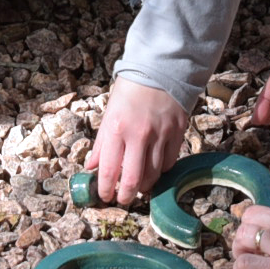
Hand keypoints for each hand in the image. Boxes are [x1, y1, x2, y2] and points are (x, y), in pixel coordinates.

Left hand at [85, 77, 190, 205]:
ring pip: (154, 175)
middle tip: (123, 198)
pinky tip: (154, 167)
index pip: (110, 170)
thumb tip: (92, 167)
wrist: (160, 69)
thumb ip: (102, 143)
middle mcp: (139, 134)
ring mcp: (161, 135)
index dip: (106, 189)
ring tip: (138, 185)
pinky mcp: (178, 133)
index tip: (105, 197)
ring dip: (144, 185)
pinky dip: (161, 170)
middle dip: (126, 196)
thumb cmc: (130, 91)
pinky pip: (169, 163)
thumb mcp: (109, 114)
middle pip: (134, 180)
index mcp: (117, 128)